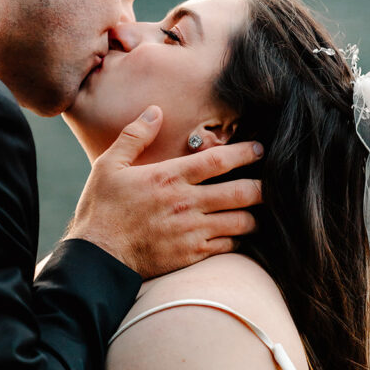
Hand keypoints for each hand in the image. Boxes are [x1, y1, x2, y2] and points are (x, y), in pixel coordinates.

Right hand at [67, 107, 262, 278]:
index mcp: (169, 177)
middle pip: (241, 192)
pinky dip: (238, 239)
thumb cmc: (101, 210)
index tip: (260, 149)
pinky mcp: (191, 255)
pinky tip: (238, 234)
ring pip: (241, 221)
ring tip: (258, 211)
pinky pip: (228, 246)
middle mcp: (186, 203)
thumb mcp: (108, 166)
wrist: (98, 258)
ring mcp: (192, 231)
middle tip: (272, 183)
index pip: (218, 160)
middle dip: (263, 187)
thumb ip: (134, 136)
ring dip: (254, 215)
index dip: (245, 152)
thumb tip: (155, 111)